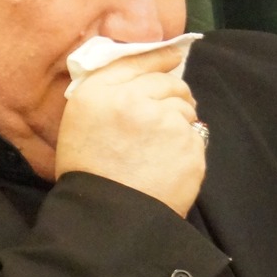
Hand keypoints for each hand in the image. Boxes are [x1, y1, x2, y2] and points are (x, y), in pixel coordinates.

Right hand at [55, 46, 204, 215]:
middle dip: (174, 95)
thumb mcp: (80, 122)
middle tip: (167, 114)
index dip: (159, 57)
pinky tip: (168, 165)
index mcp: (100, 92)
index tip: (173, 55)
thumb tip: (143, 71)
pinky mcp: (189, 147)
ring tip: (161, 148)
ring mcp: (166, 123)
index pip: (136, 61)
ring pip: (186, 110)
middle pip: (169, 84)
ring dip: (180, 121)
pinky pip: (196, 137)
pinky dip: (187, 147)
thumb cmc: (88, 173)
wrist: (108, 221)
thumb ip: (107, 92)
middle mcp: (133, 100)